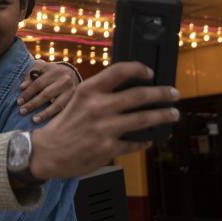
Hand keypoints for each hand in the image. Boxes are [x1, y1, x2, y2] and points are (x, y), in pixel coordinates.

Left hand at [17, 61, 77, 122]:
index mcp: (54, 71)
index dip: (27, 93)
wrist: (71, 74)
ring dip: (44, 114)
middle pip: (46, 94)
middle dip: (33, 104)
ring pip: (56, 105)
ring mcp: (71, 91)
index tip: (19, 102)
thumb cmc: (51, 73)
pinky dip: (54, 116)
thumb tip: (22, 87)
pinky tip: (47, 122)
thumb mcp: (42, 68)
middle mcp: (64, 80)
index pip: (38, 83)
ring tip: (34, 120)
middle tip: (22, 111)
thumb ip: (30, 74)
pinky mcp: (74, 100)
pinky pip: (63, 110)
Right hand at [28, 62, 178, 179]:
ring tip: (173, 115)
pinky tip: (149, 139)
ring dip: (162, 116)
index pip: (119, 71)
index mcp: (90, 90)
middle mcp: (98, 107)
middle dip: (162, 93)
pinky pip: (135, 143)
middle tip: (174, 94)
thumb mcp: (79, 99)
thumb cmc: (65, 124)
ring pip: (143, 119)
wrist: (48, 151)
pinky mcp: (108, 148)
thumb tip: (131, 89)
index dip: (139, 69)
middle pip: (139, 95)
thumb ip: (101, 93)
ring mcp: (104, 128)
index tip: (151, 73)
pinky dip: (144, 141)